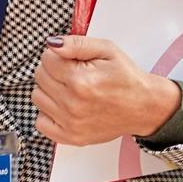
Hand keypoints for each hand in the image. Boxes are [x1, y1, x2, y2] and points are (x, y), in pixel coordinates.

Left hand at [32, 35, 179, 145]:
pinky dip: (48, 113)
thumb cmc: (126, 78)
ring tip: (70, 89)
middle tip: (73, 73)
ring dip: (49, 90)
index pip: (46, 59)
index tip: (72, 59)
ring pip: (37, 98)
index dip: (58, 55)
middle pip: (40, 77)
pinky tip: (64, 106)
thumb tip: (51, 44)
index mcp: (80, 80)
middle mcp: (72, 103)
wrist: (144, 107)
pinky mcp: (71, 137)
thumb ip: (77, 44)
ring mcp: (70, 123)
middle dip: (53, 70)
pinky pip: (41, 123)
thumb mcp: (107, 50)